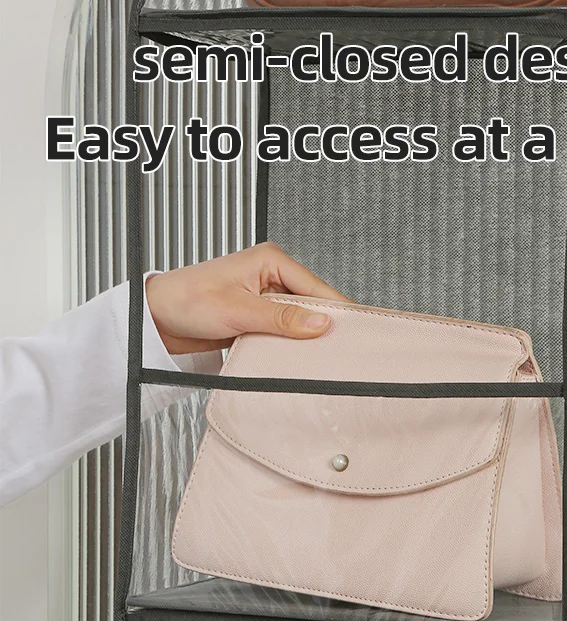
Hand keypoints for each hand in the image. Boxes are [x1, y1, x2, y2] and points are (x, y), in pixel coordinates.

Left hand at [145, 243, 349, 353]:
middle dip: (318, 326)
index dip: (335, 310)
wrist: (156, 318)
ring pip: (298, 320)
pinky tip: (290, 356)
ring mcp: (265, 297)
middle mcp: (271, 276)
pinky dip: (286, 344)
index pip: (315, 286)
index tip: (352, 332)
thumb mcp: (238, 310)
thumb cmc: (186, 300)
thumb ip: (282, 318)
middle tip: (332, 350)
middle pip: (311, 304)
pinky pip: (283, 331)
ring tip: (311, 355)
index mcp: (270, 260)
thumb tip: (320, 322)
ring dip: (301, 338)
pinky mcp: (258, 316)